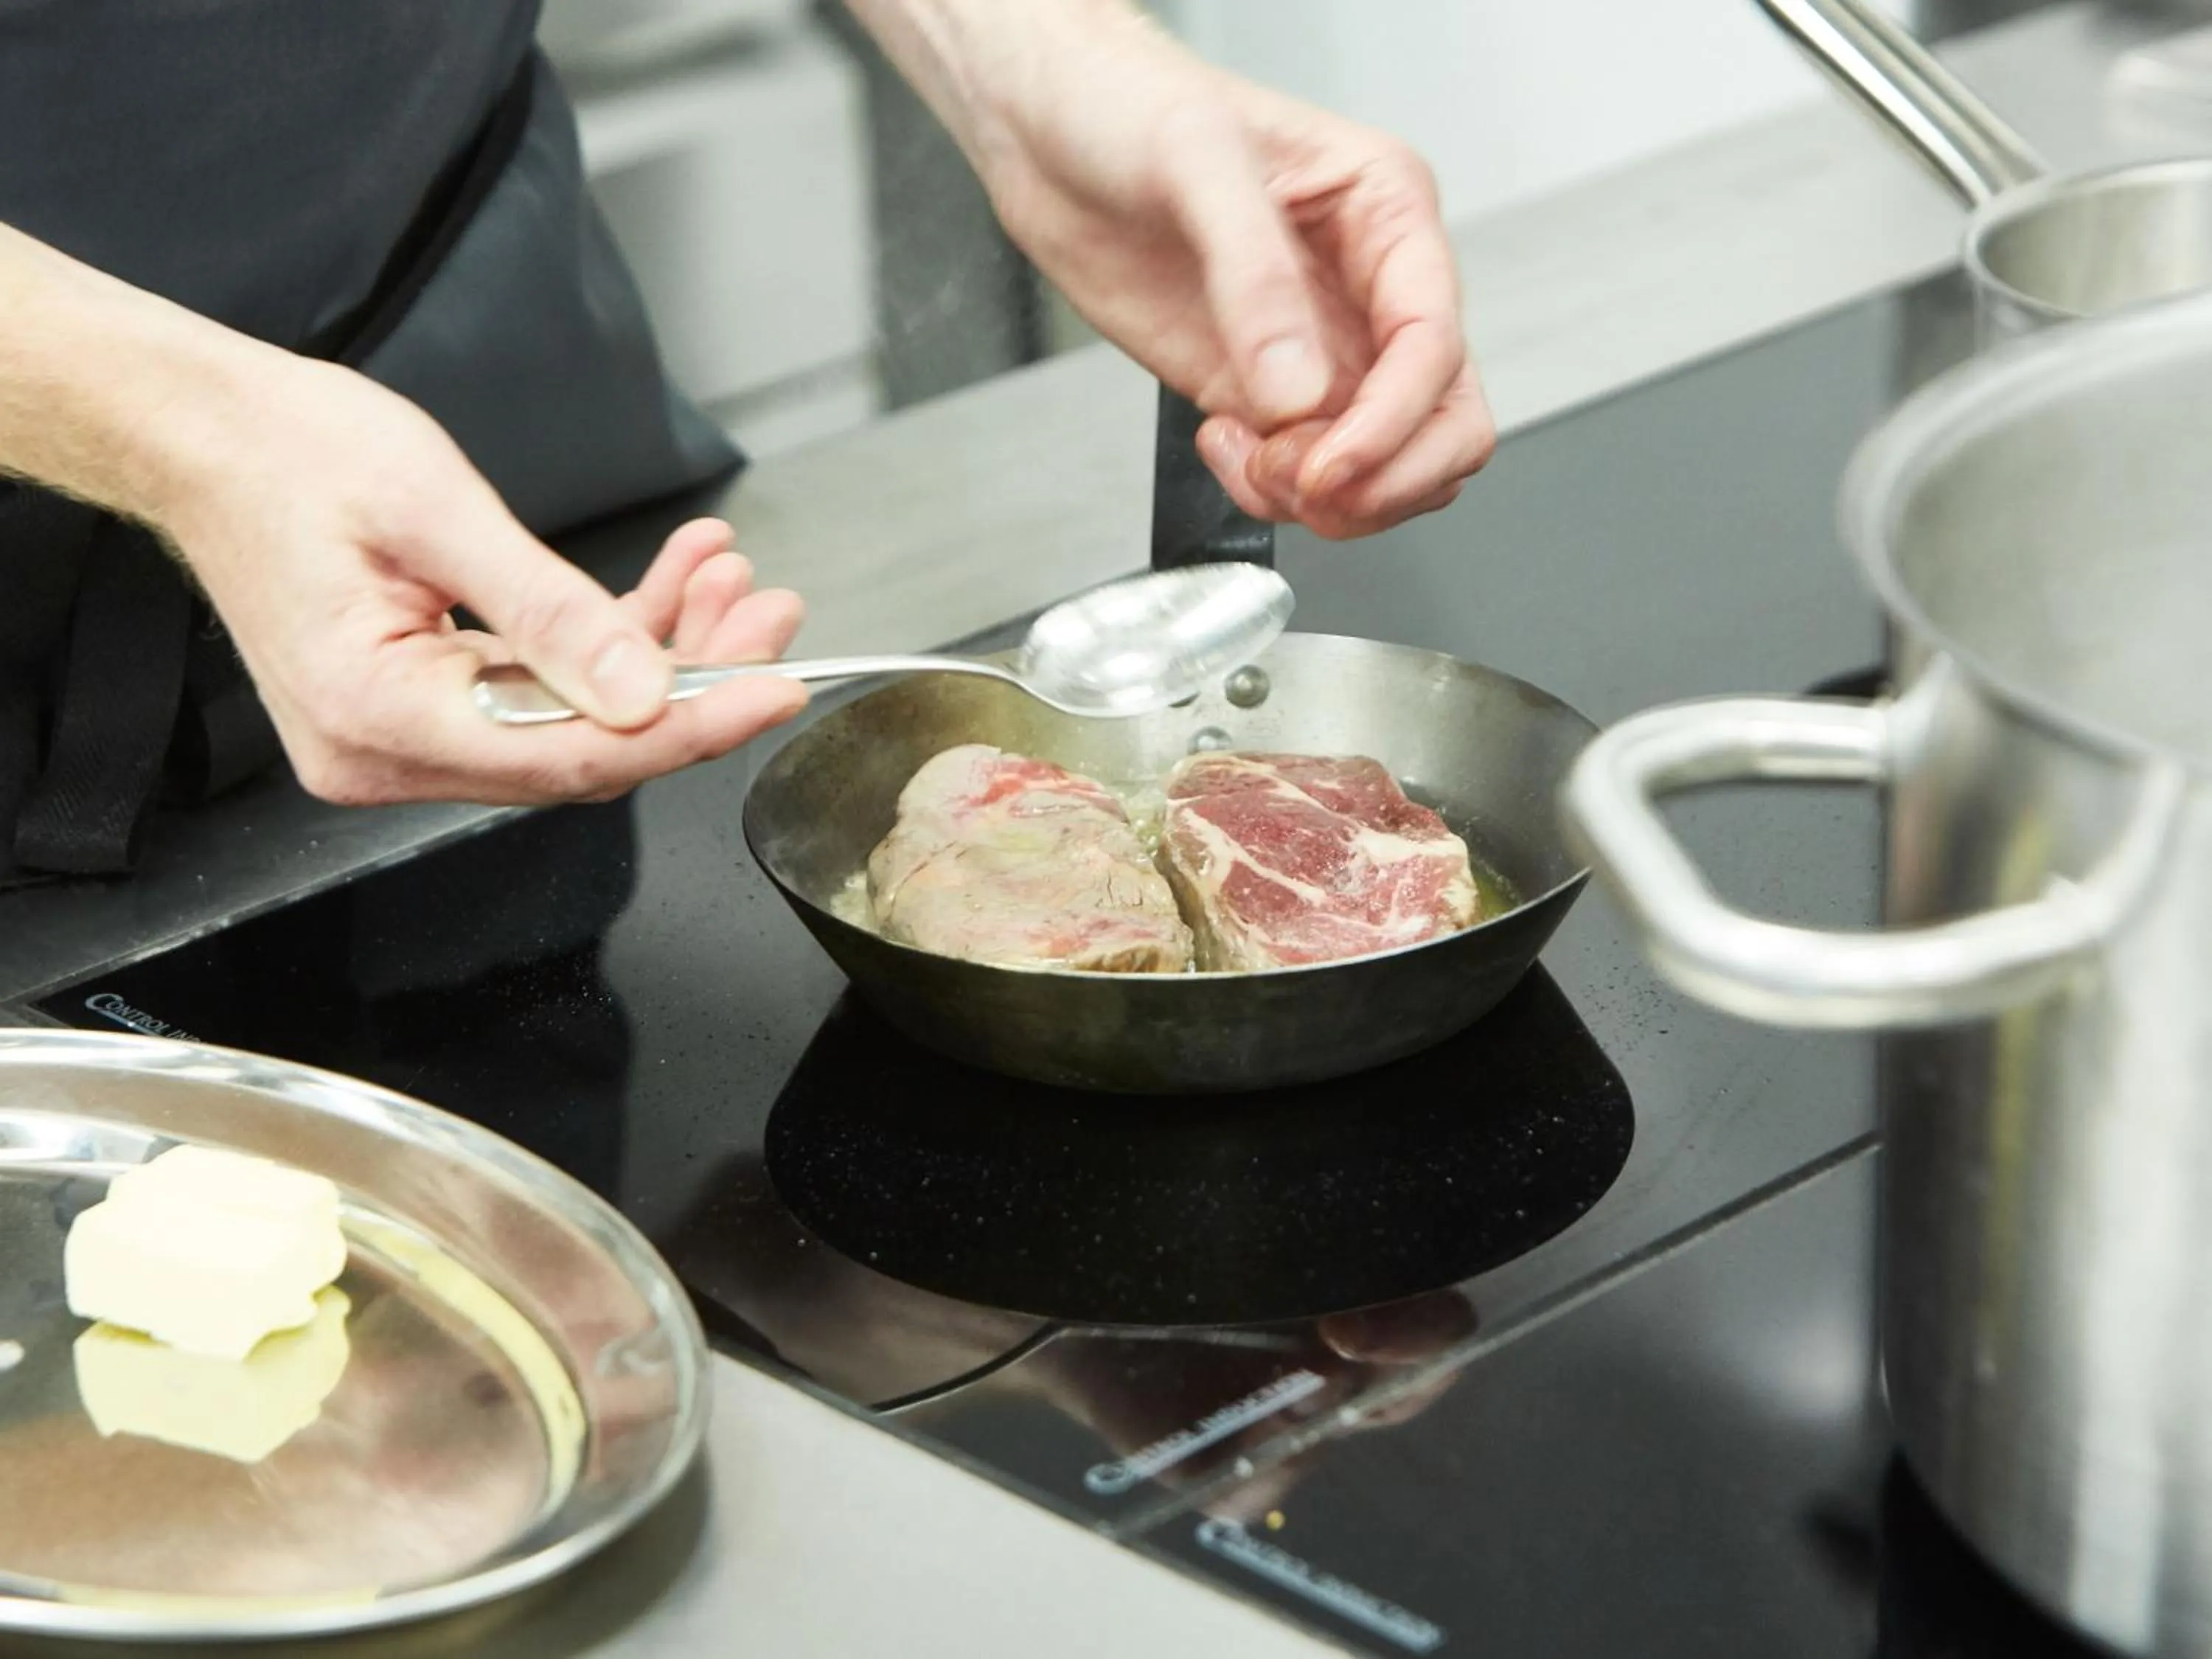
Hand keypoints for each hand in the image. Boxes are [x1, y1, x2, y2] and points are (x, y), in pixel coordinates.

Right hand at [162, 357, 806, 806]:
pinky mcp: (420, 709)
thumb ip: (550, 612)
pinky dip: (607, 644)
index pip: (575, 754)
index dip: (691, 726)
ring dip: (660, 653)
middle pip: (585, 749)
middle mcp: (385, 753)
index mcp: (377, 715)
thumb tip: (646, 692)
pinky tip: (671, 583)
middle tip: (771, 613)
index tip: (776, 688)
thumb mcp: (437, 512)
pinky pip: (540, 695)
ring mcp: (400, 739)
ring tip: (729, 579)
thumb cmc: (289, 453)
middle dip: (692, 679)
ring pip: (574, 722)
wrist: (204, 434)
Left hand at [876, 0, 1494, 538]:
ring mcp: (1320, 350)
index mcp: (1386, 212)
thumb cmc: (1130, 106)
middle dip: (1383, 477)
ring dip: (1329, 498)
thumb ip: (1252, 275)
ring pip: (1388, 466)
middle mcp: (1368, 290)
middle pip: (1445, 423)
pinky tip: (1220, 444)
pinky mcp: (1261, 392)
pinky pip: (1309, 477)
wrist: (1049, 132)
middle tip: (1300, 482)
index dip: (1394, 422)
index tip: (1328, 465)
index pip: (1434, 343)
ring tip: (1250, 462)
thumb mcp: (1194, 158)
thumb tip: (1295, 392)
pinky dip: (1274, 493)